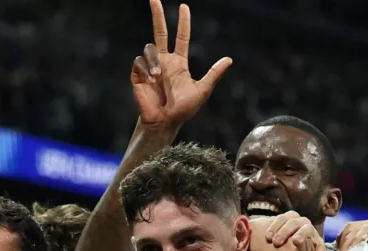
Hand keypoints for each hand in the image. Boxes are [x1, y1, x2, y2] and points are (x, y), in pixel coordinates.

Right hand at [132, 0, 232, 132]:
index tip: (184, 7)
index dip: (183, 23)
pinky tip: (150, 81)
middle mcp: (164, 61)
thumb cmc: (183, 110)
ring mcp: (150, 67)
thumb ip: (213, 74)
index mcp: (179, 63)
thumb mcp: (202, 90)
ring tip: (157, 77)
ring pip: (149, 48)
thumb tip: (229, 59)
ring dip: (154, 60)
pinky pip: (139, 61)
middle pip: (160, 32)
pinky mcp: (137, 75)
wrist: (164, 122)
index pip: (181, 37)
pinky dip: (145, 69)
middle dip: (157, 14)